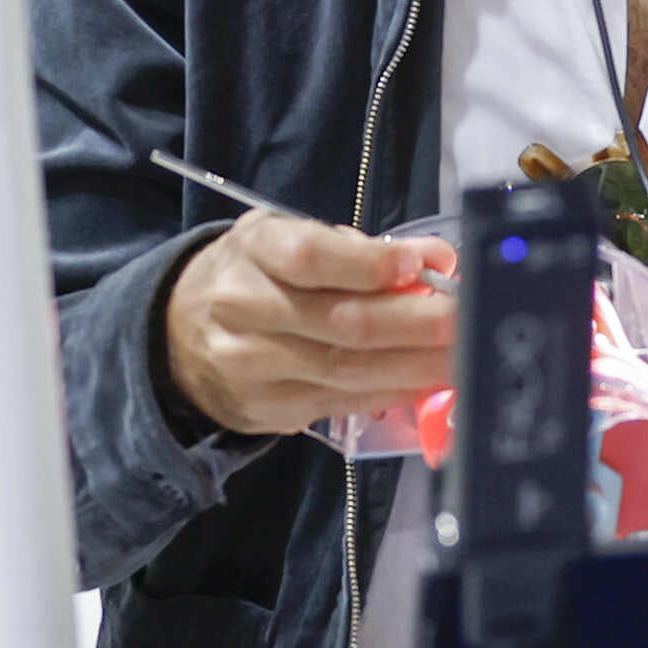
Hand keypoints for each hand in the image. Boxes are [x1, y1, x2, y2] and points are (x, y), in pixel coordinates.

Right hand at [156, 216, 456, 442]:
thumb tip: (434, 263)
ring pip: (346, 370)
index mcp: (252, 250)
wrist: (177, 334)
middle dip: (416, 323)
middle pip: (341, 322)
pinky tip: (429, 383)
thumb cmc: (253, 274)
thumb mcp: (287, 238)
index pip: (309, 258)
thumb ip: (357, 250)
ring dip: (416, 365)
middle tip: (469, 319)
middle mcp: (243, 307)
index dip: (369, 265)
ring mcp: (251, 366)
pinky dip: (393, 392)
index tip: (423, 265)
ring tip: (465, 354)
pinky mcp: (268, 409)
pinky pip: (342, 402)